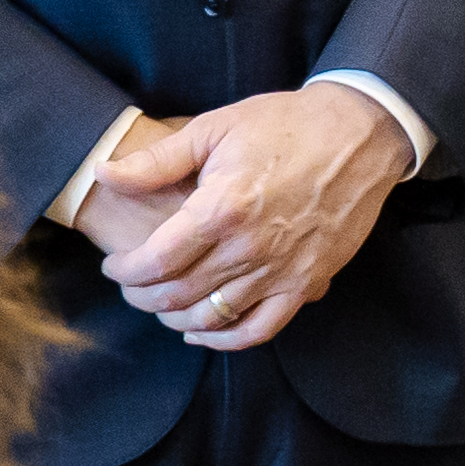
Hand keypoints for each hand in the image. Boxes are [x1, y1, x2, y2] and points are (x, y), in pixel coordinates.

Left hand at [83, 87, 409, 351]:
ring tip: (163, 303)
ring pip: (211, 317)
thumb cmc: (286, 125)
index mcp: (221, 209)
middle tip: (132, 285)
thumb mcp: (215, 128)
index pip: (154, 262)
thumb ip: (156, 161)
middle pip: (176, 295)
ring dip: (175, 319)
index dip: (124, 271)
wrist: (360, 133)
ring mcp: (282, 270)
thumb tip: (104, 174)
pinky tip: (204, 332)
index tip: (115, 264)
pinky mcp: (308, 282)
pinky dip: (225, 340)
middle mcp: (249, 248)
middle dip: (142, 296)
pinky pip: (260, 329)